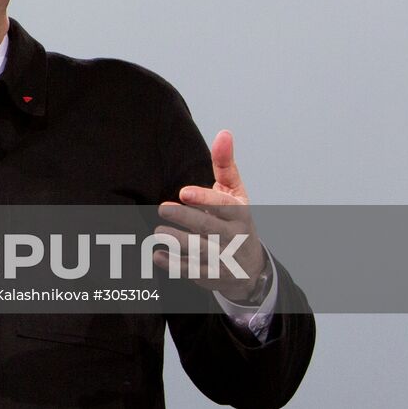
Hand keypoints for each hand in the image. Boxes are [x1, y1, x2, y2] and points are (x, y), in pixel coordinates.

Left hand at [154, 130, 269, 302]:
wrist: (250, 267)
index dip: (204, 198)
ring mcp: (223, 258)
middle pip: (208, 227)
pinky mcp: (211, 275)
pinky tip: (156, 255)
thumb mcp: (235, 192)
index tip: (184, 192)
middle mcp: (233, 236)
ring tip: (157, 231)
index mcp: (239, 213)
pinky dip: (173, 264)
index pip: (224, 205)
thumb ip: (225, 164)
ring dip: (176, 241)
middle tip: (162, 207)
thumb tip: (224, 133)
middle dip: (185, 218)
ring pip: (199, 250)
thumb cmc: (236, 220)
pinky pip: (192, 271)